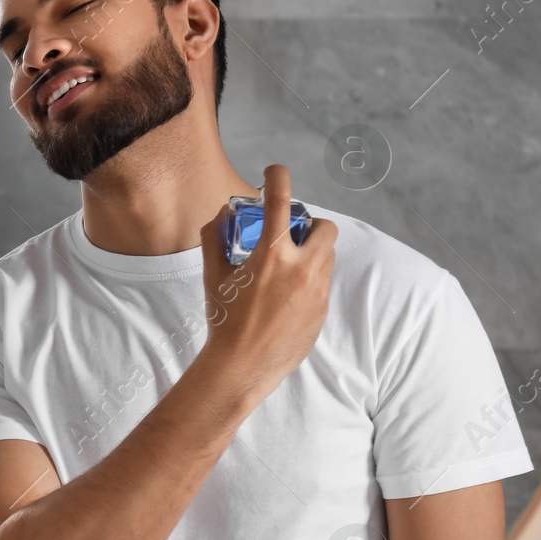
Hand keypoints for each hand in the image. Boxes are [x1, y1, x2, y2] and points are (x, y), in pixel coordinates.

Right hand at [198, 164, 336, 401]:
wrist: (242, 366)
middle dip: (311, 225)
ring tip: (286, 268)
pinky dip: (308, 280)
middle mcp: (301, 268)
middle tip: (291, 236)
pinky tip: (285, 298)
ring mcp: (316, 290)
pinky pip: (322, 284)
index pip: (280, 201)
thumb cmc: (225, 321)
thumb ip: (214, 238)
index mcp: (272, 255)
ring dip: (311, 252)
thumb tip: (221, 214)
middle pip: (325, 228)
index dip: (278, 178)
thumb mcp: (212, 276)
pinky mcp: (322, 310)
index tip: (274, 173)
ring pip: (328, 256)